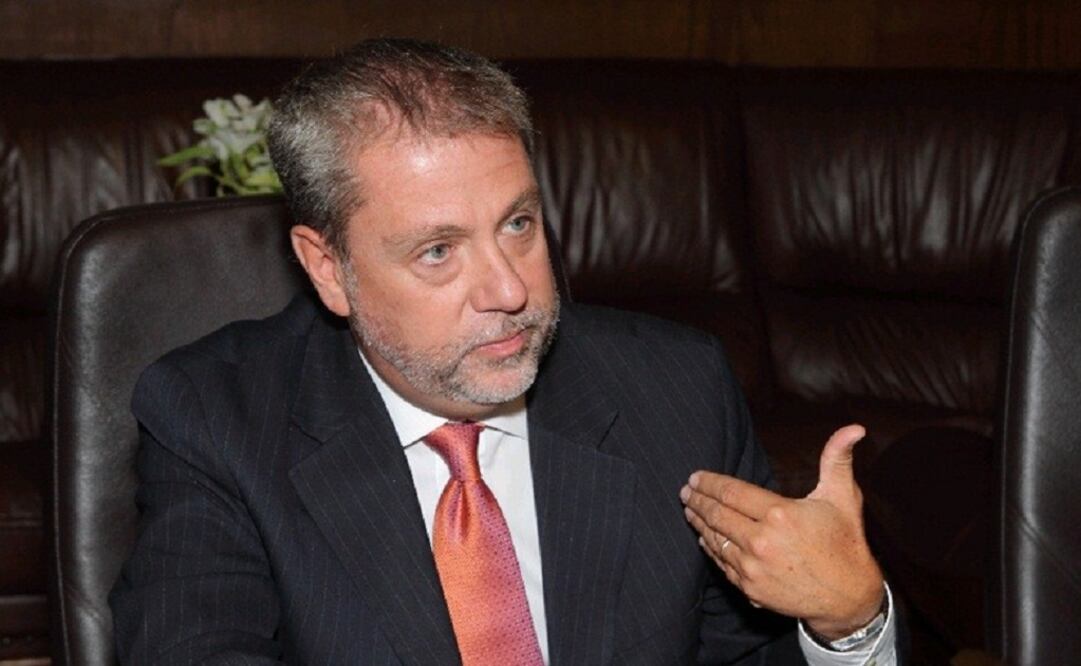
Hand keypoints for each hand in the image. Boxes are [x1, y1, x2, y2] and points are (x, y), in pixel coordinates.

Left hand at [680, 424, 884, 638]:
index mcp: (780, 514)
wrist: (849, 597)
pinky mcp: (750, 588)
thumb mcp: (842, 497)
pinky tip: (704, 538)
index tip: (695, 476)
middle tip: (685, 491)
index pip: (731, 492)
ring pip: (715, 539)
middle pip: (717, 515)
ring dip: (698, 522)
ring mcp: (754, 567)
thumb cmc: (845, 542)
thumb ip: (837, 459)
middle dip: (697, 500)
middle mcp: (762, 541)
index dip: (709, 482)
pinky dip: (710, 547)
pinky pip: (722, 563)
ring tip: (689, 509)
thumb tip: (854, 428)